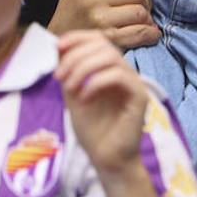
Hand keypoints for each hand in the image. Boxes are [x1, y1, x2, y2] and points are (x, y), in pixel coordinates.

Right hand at [48, 0, 160, 48]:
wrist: (57, 43)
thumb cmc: (74, 11)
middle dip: (145, 1)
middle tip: (142, 8)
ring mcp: (99, 19)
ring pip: (140, 12)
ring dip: (147, 18)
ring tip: (143, 21)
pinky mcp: (107, 38)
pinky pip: (139, 32)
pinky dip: (150, 34)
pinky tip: (151, 33)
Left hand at [56, 30, 148, 175]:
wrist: (106, 159)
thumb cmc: (93, 130)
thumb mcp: (73, 96)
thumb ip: (68, 72)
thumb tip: (58, 47)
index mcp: (109, 69)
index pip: (98, 40)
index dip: (78, 37)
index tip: (57, 46)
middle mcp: (124, 72)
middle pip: (103, 44)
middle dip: (76, 55)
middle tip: (59, 77)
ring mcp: (133, 83)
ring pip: (111, 57)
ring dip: (83, 68)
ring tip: (70, 88)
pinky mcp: (139, 96)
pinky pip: (120, 76)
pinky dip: (97, 82)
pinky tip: (85, 97)